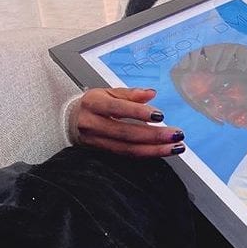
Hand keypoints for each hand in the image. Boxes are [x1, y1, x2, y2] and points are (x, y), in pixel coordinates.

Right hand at [69, 87, 185, 157]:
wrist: (70, 121)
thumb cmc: (93, 104)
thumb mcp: (108, 92)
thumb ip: (130, 93)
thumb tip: (151, 93)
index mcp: (94, 103)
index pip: (118, 108)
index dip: (139, 113)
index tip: (160, 115)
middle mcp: (93, 124)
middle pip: (126, 133)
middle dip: (154, 135)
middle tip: (176, 134)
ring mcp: (97, 141)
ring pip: (129, 149)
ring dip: (156, 149)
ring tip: (176, 147)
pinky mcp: (103, 153)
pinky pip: (128, 155)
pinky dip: (147, 154)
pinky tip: (163, 151)